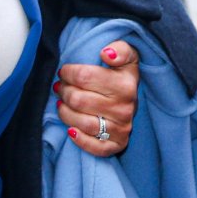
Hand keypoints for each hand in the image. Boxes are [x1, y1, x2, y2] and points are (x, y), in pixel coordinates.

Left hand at [54, 39, 139, 156]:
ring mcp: (122, 129)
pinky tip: (70, 130)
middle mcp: (125, 109)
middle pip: (78, 100)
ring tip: (62, 103)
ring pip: (81, 123)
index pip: (84, 76)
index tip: (64, 71)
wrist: (135, 101)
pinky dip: (79, 139)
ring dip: (65, 112)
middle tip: (61, 87)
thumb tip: (107, 53)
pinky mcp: (117, 145)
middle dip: (64, 91)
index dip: (68, 72)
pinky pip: (94, 147)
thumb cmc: (122, 77)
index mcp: (126, 85)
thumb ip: (121, 49)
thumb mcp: (127, 57)